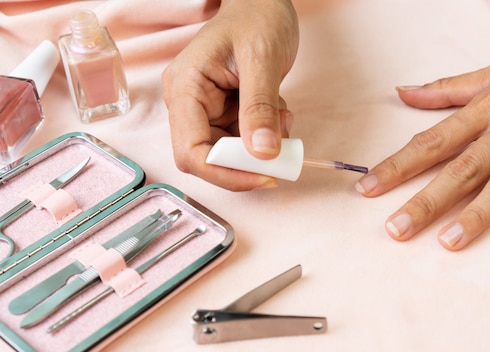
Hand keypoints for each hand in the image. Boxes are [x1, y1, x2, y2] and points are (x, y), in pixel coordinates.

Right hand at [162, 0, 298, 190]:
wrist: (263, 2)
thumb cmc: (257, 17)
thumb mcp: (262, 59)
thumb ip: (260, 107)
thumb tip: (262, 153)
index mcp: (185, 88)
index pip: (191, 152)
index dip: (225, 173)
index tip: (265, 175)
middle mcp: (189, 103)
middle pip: (208, 159)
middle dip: (247, 163)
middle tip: (283, 152)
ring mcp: (206, 110)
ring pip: (229, 154)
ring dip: (261, 149)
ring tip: (283, 118)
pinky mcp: (224, 113)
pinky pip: (243, 142)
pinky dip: (265, 137)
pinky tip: (278, 113)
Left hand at [356, 0, 489, 249]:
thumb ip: (448, 88)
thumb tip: (403, 92)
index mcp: (488, 106)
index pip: (433, 140)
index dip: (398, 165)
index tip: (368, 188)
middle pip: (463, 167)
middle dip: (427, 200)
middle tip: (397, 229)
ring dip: (478, 211)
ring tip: (450, 241)